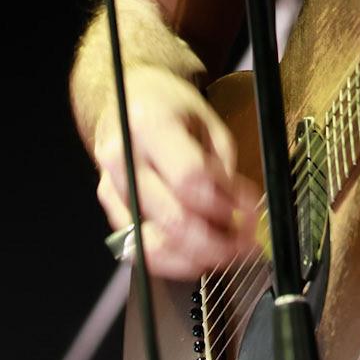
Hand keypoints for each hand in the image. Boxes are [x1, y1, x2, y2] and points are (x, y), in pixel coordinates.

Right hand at [93, 64, 259, 279]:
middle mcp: (122, 157)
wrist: (128, 98)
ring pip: (152, 246)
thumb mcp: (209, 121)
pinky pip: (140, 251)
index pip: (189, 179)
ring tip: (226, 253)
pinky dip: (174, 260)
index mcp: (149, 123)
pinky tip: (198, 254)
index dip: (225, 204)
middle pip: (171, 219)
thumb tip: (239, 213)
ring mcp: (110, 186)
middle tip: (246, 244)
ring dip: (196, 259)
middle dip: (216, 242)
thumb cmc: (170, 106)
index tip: (250, 213)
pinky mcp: (109, 209)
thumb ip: (223, 168)